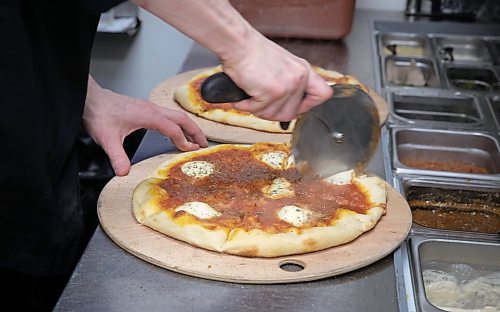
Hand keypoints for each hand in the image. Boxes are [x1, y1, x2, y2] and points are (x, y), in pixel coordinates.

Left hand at [84, 76, 207, 175]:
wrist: (90, 99)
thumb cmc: (99, 115)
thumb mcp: (107, 139)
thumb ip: (117, 157)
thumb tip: (123, 173)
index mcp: (149, 116)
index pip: (174, 130)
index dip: (184, 142)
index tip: (191, 152)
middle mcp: (153, 109)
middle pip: (182, 119)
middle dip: (195, 131)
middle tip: (204, 144)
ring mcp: (150, 107)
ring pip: (176, 116)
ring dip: (187, 127)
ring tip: (194, 140)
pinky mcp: (145, 108)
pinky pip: (168, 116)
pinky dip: (177, 125)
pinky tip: (174, 134)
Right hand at [222, 34, 332, 120]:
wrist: (239, 44)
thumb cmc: (253, 53)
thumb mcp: (282, 66)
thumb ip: (290, 84)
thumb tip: (289, 105)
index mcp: (303, 71)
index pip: (323, 94)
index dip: (309, 105)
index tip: (296, 106)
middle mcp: (299, 78)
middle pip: (291, 113)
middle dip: (272, 111)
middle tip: (260, 102)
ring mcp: (288, 86)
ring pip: (274, 115)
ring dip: (257, 109)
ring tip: (250, 95)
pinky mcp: (273, 92)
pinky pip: (259, 110)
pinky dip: (246, 106)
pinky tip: (244, 95)